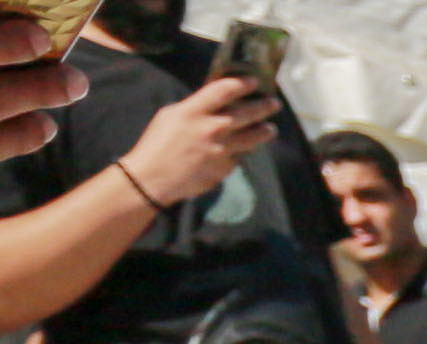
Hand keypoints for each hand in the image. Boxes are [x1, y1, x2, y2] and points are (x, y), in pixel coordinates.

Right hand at [111, 63, 276, 208]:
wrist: (152, 179)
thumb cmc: (156, 144)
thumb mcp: (171, 115)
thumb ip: (195, 107)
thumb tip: (214, 103)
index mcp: (195, 111)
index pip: (225, 90)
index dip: (243, 83)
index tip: (254, 81)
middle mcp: (212, 129)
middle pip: (246, 113)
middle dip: (263, 106)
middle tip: (274, 103)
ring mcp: (221, 151)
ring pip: (252, 138)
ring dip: (264, 132)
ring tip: (271, 129)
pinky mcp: (224, 169)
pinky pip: (239, 157)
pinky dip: (243, 151)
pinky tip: (246, 148)